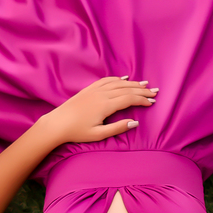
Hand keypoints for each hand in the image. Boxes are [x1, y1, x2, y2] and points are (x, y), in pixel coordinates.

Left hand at [41, 77, 156, 143]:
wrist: (57, 123)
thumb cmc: (77, 131)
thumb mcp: (98, 134)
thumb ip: (117, 128)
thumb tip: (134, 122)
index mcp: (105, 105)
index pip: (129, 99)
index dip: (142, 99)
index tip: (152, 102)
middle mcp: (102, 94)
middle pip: (126, 89)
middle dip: (142, 90)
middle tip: (154, 92)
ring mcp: (95, 89)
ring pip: (118, 83)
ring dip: (133, 83)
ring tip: (144, 84)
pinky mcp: (89, 89)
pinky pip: (107, 80)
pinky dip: (118, 79)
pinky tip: (125, 79)